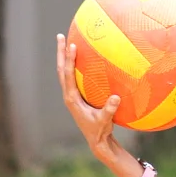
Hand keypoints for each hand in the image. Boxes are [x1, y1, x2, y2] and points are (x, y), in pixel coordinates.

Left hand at [56, 33, 121, 163]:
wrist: (95, 139)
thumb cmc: (100, 130)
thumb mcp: (105, 121)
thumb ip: (109, 110)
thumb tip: (115, 97)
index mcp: (72, 98)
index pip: (68, 76)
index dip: (70, 60)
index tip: (72, 46)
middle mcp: (69, 94)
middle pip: (61, 70)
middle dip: (60, 53)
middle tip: (60, 36)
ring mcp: (72, 94)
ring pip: (65, 72)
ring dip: (64, 57)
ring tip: (66, 41)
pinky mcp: (77, 95)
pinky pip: (73, 76)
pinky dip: (74, 64)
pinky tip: (82, 57)